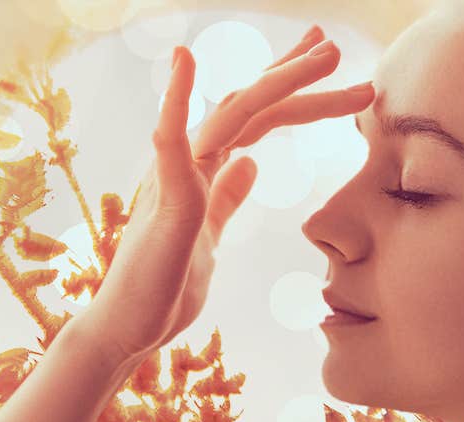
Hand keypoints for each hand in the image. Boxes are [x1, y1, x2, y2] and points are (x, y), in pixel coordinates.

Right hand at [81, 26, 374, 365]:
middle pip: (248, 106)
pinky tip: (186, 60)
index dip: (288, 89)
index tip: (325, 64)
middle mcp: (188, 163)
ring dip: (279, 80)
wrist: (126, 331)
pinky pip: (170, 142)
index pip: (254, 118)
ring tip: (324, 54)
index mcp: (202, 170)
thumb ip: (226, 197)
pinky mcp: (165, 200)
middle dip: (295, 76)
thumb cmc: (163, 288)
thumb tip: (250, 164)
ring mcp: (175, 177)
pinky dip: (177, 99)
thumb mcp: (209, 235)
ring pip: (231, 114)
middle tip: (337, 48)